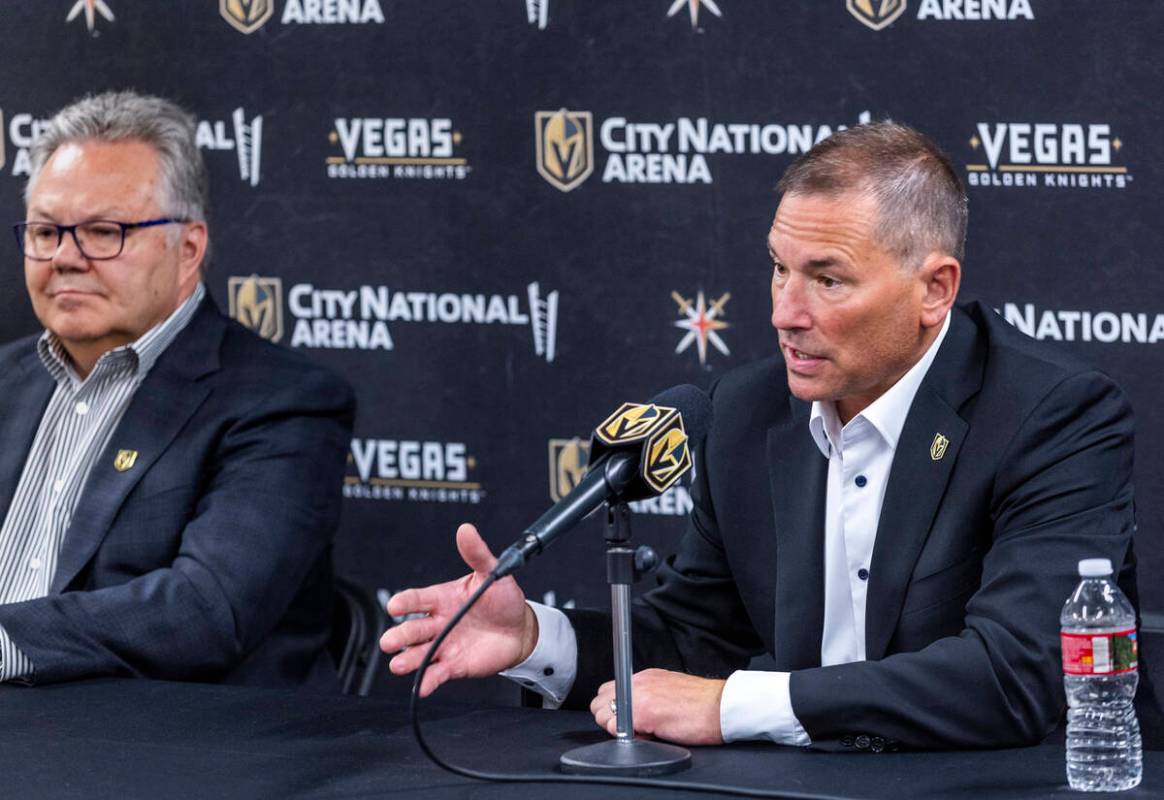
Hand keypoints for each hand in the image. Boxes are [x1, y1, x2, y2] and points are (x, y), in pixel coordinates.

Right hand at [379, 523, 537, 696]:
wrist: (521, 629)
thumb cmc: (503, 598)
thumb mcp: (492, 572)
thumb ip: (477, 553)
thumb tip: (466, 529)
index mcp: (442, 598)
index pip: (418, 599)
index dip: (406, 602)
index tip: (396, 606)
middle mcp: (439, 622)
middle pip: (414, 629)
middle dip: (401, 635)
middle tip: (390, 641)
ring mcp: (445, 644)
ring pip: (420, 653)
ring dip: (408, 659)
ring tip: (398, 664)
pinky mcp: (455, 665)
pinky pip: (438, 673)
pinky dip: (428, 680)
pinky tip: (421, 685)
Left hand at [590, 669, 724, 745]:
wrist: (721, 706)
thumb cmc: (703, 703)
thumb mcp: (670, 689)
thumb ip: (650, 695)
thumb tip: (638, 710)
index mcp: (645, 677)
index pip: (608, 689)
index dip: (612, 708)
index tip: (625, 718)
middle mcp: (638, 682)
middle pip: (599, 701)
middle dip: (609, 718)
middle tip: (632, 727)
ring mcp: (639, 696)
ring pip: (602, 714)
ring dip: (616, 726)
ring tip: (641, 731)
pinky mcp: (644, 713)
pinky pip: (616, 728)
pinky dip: (626, 736)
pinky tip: (647, 735)